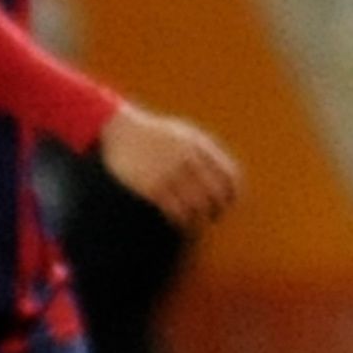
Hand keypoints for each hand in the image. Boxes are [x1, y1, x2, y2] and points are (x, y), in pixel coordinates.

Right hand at [95, 103, 240, 232]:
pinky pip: (175, 212)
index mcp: (200, 146)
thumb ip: (206, 151)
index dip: (233, 193)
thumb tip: (226, 177)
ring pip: (197, 207)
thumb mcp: (184, 133)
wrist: (119, 129)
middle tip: (214, 216)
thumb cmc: (154, 133)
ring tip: (196, 223)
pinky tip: (180, 223)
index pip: (230, 176)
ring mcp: (170, 174)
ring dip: (200, 219)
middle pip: (215, 194)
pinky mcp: (152, 187)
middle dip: (218, 209)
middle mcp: (188, 160)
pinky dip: (181, 222)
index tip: (229, 203)